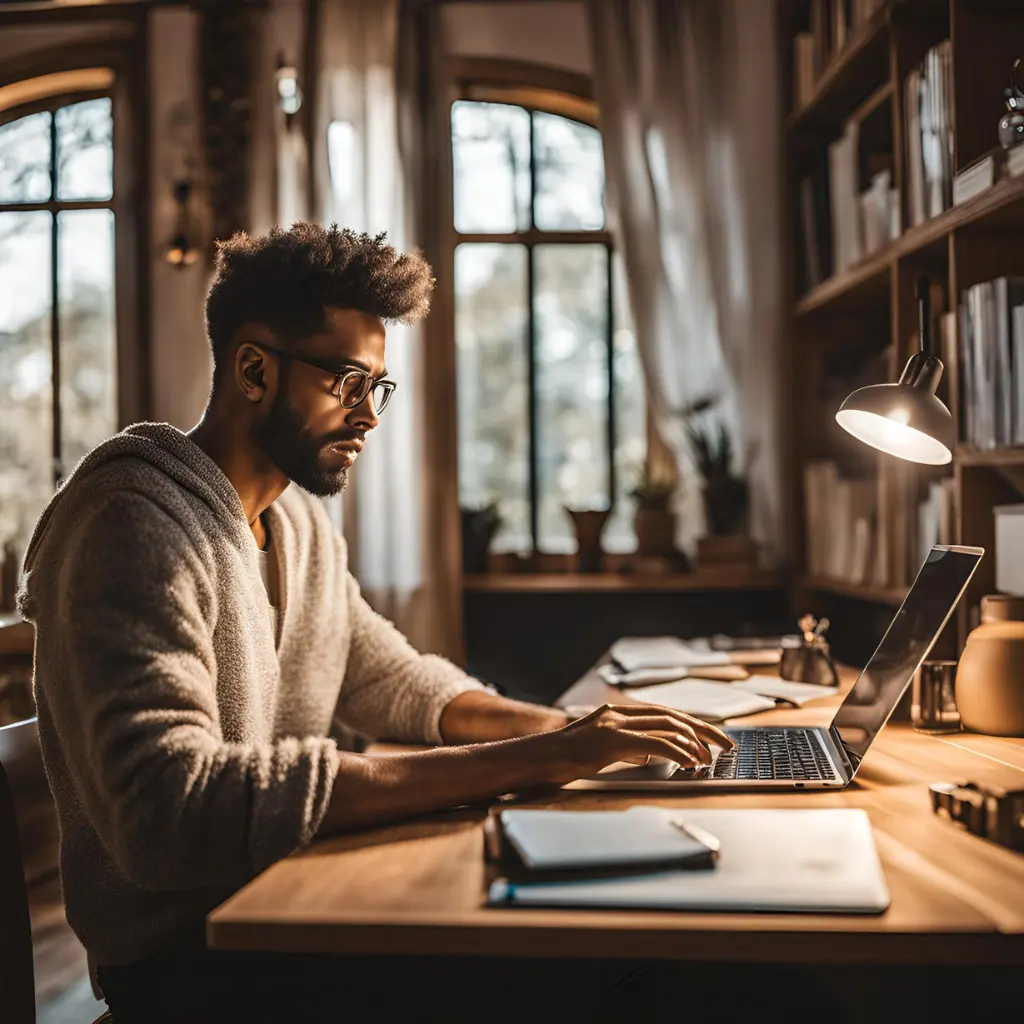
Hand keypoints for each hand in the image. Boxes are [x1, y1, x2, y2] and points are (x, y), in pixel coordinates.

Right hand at [548, 703, 735, 783]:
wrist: (539, 758)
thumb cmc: (565, 758)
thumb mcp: (599, 750)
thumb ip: (625, 748)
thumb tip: (646, 756)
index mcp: (617, 714)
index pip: (663, 714)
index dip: (691, 724)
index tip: (711, 737)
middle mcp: (619, 714)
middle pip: (672, 716)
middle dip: (703, 730)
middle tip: (725, 744)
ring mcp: (616, 725)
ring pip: (667, 726)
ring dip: (692, 743)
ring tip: (706, 759)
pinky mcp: (613, 740)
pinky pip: (654, 743)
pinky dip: (676, 751)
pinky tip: (687, 761)